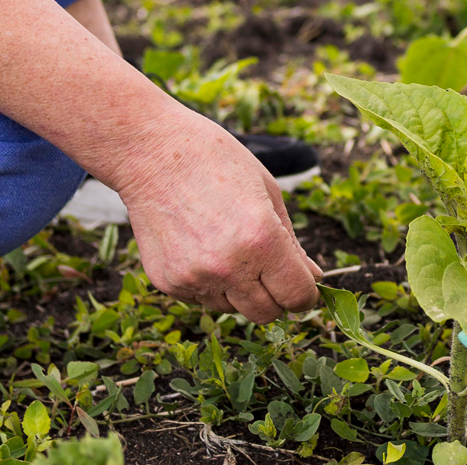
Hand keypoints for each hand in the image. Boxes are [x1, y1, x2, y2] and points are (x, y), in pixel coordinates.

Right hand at [116, 108, 322, 322]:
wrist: (152, 152)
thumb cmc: (217, 162)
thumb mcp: (269, 193)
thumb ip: (292, 243)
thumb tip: (314, 278)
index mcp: (262, 240)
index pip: (296, 296)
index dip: (305, 293)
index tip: (303, 284)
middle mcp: (228, 267)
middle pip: (266, 313)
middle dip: (275, 296)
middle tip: (268, 268)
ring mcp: (194, 278)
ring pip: (232, 308)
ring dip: (239, 290)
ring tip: (226, 245)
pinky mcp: (168, 283)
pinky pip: (201, 299)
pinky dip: (208, 282)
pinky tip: (200, 245)